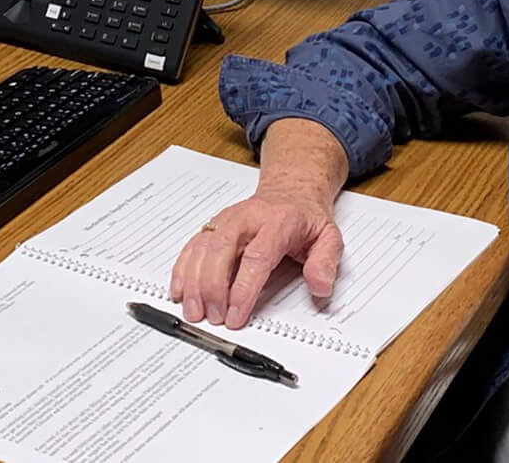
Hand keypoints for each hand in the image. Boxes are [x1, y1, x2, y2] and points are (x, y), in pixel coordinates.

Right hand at [168, 179, 343, 329]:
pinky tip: (180, 290)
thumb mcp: (329, 237)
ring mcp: (227, 220)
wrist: (290, 190)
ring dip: (194, 282)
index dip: (243, 289)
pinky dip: (183, 268)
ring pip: (203, 247)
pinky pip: (193, 245)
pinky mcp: (214, 225)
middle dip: (213, 287)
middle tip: (214, 317)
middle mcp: (247, 217)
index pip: (257, 257)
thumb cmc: (305, 218)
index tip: (236, 315)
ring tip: (195, 311)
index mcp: (278, 221)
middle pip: (222, 250)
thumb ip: (325, 263)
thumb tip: (319, 286)